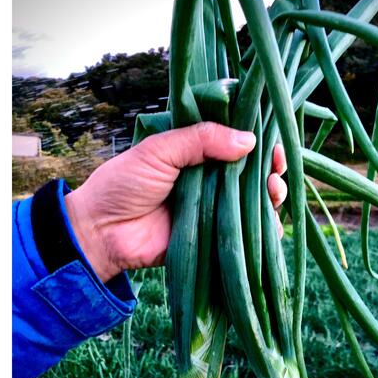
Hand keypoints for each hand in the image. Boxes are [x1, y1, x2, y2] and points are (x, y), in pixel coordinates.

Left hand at [65, 122, 287, 281]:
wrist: (101, 232)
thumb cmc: (123, 184)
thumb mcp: (159, 150)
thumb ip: (200, 140)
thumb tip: (249, 140)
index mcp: (196, 153)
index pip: (236, 143)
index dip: (259, 142)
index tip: (274, 144)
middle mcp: (210, 180)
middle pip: (252, 173)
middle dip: (271, 170)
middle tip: (276, 170)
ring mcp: (213, 209)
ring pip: (254, 202)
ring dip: (272, 196)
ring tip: (273, 190)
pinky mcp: (212, 237)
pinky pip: (244, 234)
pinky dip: (264, 231)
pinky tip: (273, 224)